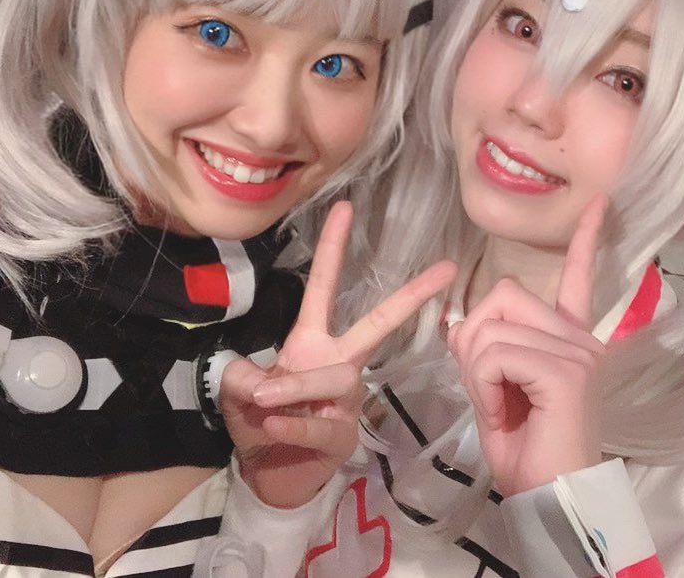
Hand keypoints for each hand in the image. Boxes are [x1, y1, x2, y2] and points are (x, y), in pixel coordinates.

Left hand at [218, 201, 456, 507]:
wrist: (270, 477)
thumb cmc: (259, 422)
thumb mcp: (237, 393)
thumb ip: (244, 378)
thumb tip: (264, 380)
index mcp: (313, 341)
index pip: (325, 288)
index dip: (334, 248)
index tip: (345, 206)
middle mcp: (339, 363)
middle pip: (378, 325)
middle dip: (411, 297)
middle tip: (446, 269)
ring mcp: (347, 399)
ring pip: (333, 378)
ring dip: (295, 387)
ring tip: (263, 402)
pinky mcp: (344, 436)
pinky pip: (321, 425)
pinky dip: (291, 425)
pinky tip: (271, 426)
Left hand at [447, 197, 606, 495]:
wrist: (551, 500)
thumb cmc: (527, 451)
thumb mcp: (495, 389)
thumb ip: (485, 349)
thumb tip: (460, 322)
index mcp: (570, 339)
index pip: (578, 276)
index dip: (586, 239)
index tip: (600, 202)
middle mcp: (580, 337)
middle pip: (503, 295)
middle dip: (475, 338)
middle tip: (489, 389)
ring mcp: (577, 351)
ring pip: (491, 327)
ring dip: (476, 372)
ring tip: (501, 408)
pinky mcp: (566, 371)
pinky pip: (495, 355)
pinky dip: (483, 388)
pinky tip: (505, 414)